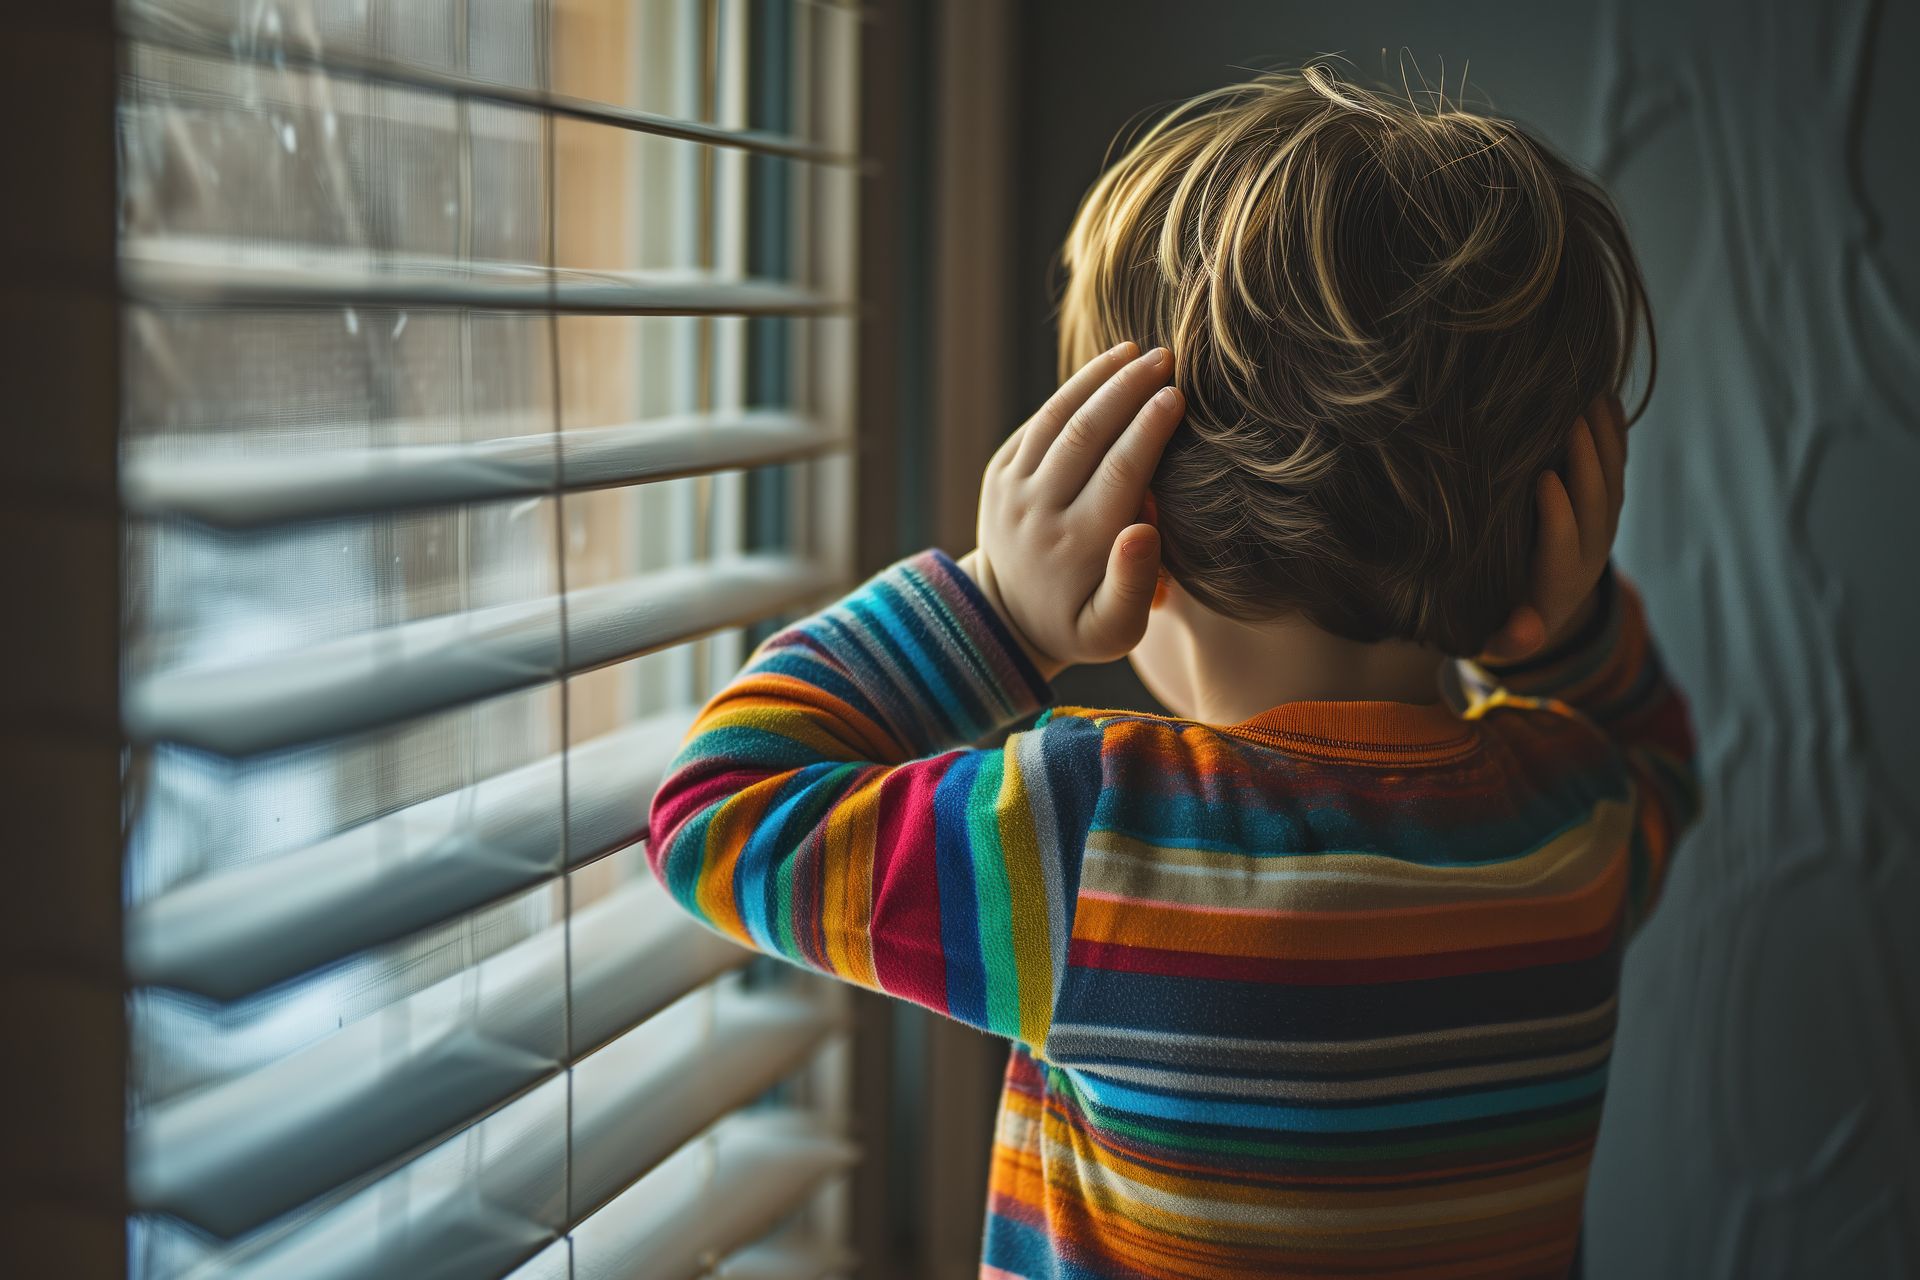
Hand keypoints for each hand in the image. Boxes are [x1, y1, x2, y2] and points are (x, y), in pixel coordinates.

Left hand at [959, 343, 1184, 678]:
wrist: (1007, 617)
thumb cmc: (1080, 622)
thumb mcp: (1114, 630)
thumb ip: (1134, 587)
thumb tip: (1144, 531)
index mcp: (1076, 546)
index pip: (1119, 473)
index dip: (1148, 429)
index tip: (1177, 395)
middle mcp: (1038, 512)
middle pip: (1086, 436)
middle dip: (1128, 390)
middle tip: (1167, 358)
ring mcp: (1012, 490)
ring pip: (1057, 420)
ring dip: (1097, 379)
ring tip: (1136, 351)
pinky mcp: (998, 474)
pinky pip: (1037, 424)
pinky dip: (1071, 393)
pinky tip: (1104, 370)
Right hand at [1481, 393, 1627, 662]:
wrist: (1539, 615)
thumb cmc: (1500, 621)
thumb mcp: (1500, 642)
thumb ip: (1510, 641)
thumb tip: (1526, 633)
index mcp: (1559, 582)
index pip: (1563, 542)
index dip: (1558, 512)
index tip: (1542, 477)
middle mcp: (1590, 552)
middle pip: (1597, 503)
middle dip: (1586, 460)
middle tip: (1567, 419)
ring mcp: (1603, 527)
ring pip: (1613, 479)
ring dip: (1604, 438)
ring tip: (1587, 395)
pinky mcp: (1607, 508)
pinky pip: (1618, 467)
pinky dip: (1614, 434)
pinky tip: (1603, 397)